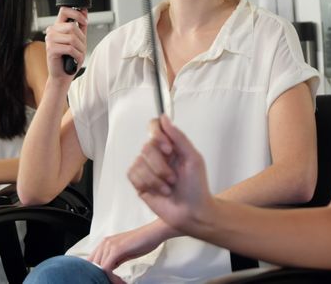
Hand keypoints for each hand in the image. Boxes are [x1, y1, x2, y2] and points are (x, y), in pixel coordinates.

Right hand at [44, 7, 87, 79]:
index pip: (65, 10)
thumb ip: (80, 26)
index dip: (77, 14)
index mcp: (57, 26)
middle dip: (81, 39)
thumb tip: (84, 11)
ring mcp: (49, 40)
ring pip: (72, 38)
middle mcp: (51, 31)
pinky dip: (77, 55)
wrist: (63, 75)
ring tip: (78, 55)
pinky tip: (75, 59)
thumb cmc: (70, 58)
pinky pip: (70, 48)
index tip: (85, 21)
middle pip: (72, 26)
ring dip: (80, 49)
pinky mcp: (50, 49)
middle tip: (81, 48)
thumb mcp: (78, 39)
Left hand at [89, 221, 174, 278]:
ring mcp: (109, 245)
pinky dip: (112, 277)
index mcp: (105, 243)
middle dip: (100, 277)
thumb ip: (113, 261)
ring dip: (107, 278)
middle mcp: (104, 243)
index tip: (106, 280)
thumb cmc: (142, 242)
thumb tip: (107, 271)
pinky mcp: (116, 250)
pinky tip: (119, 281)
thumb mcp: (123, 253)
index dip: (96, 273)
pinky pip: (107, 268)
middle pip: (93, 265)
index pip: (92, 261)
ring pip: (99, 268)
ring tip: (118, 283)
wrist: (153, 233)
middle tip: (113, 282)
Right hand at [128, 116, 213, 232]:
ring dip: (156, 177)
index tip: (168, 148)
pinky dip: (148, 183)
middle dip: (161, 165)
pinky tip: (160, 191)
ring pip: (139, 162)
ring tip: (169, 187)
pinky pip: (133, 175)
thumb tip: (164, 117)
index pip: (154, 127)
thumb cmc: (197, 187)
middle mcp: (157, 155)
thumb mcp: (193, 158)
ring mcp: (147, 169)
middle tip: (174, 177)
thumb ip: (179, 137)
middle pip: (146, 147)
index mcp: (170, 146)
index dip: (157, 134)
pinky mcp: (139, 183)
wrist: (192, 212)